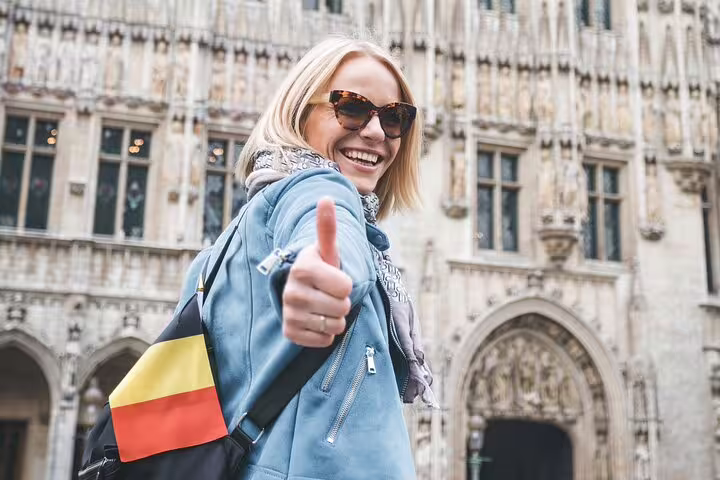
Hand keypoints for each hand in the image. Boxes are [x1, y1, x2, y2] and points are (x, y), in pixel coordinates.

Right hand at [282, 197, 351, 346]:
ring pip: (334, 326)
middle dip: (342, 303)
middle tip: (330, 294)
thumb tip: (326, 199)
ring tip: (325, 306)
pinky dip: (326, 334)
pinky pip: (324, 341)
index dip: (347, 284)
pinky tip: (317, 320)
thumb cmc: (322, 268)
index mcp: (303, 268)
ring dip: (336, 319)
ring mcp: (289, 313)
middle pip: (342, 308)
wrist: (303, 290)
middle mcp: (292, 291)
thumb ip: (327, 227)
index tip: (335, 278)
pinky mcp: (290, 333)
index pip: (346, 287)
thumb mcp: (328, 250)